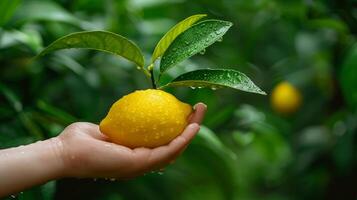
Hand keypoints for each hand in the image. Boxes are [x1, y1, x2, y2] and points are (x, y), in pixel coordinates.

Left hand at [56, 103, 206, 178]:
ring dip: (191, 132)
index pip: (162, 143)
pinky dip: (182, 139)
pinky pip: (166, 151)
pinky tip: (191, 127)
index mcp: (135, 156)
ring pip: (175, 149)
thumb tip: (128, 113)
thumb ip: (120, 124)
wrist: (65, 152)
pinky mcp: (139, 164)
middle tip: (199, 110)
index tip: (186, 111)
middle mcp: (142, 163)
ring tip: (200, 115)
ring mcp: (141, 166)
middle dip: (190, 129)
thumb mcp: (106, 128)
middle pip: (173, 146)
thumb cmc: (79, 140)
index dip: (178, 129)